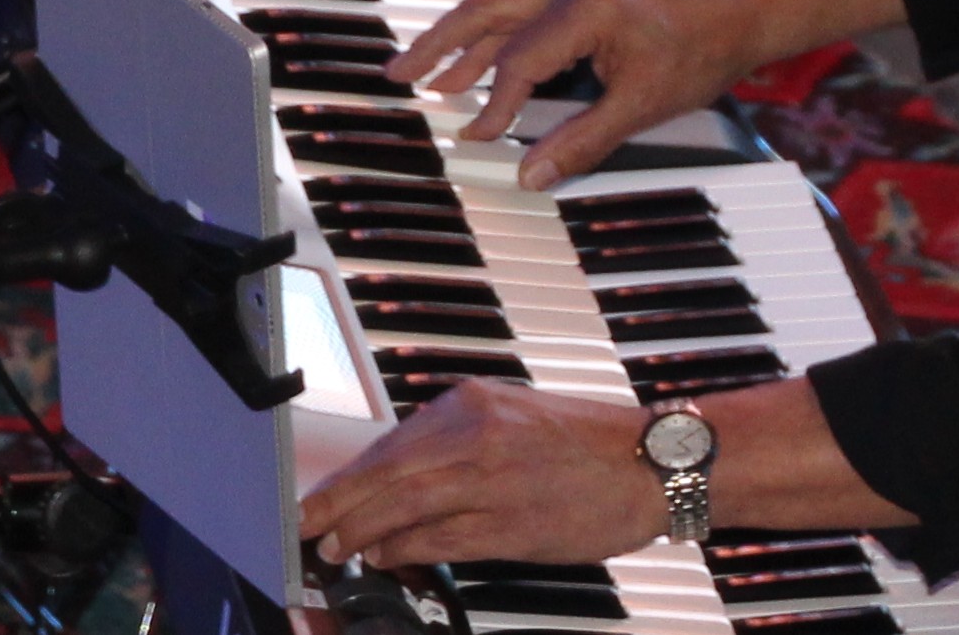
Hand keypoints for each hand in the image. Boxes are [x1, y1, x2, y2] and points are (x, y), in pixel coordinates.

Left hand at [300, 381, 662, 568]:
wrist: (650, 463)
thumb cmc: (590, 442)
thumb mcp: (518, 415)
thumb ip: (462, 437)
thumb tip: (406, 471)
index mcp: (477, 401)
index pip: (392, 440)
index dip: (351, 473)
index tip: (324, 491)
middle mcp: (478, 434)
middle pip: (385, 473)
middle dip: (337, 504)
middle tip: (308, 524)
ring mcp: (491, 480)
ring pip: (402, 507)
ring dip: (359, 531)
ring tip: (336, 547)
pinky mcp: (508, 525)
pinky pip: (437, 539)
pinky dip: (401, 550)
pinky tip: (384, 558)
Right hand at [386, 0, 775, 187]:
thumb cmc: (705, 46)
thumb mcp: (643, 104)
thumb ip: (581, 141)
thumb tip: (530, 176)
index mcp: (587, 4)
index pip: (520, 63)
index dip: (496, 106)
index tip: (479, 137)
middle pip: (486, 9)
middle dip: (439, 45)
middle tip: (398, 75)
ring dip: (464, 34)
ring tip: (425, 67)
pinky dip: (502, 22)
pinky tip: (481, 48)